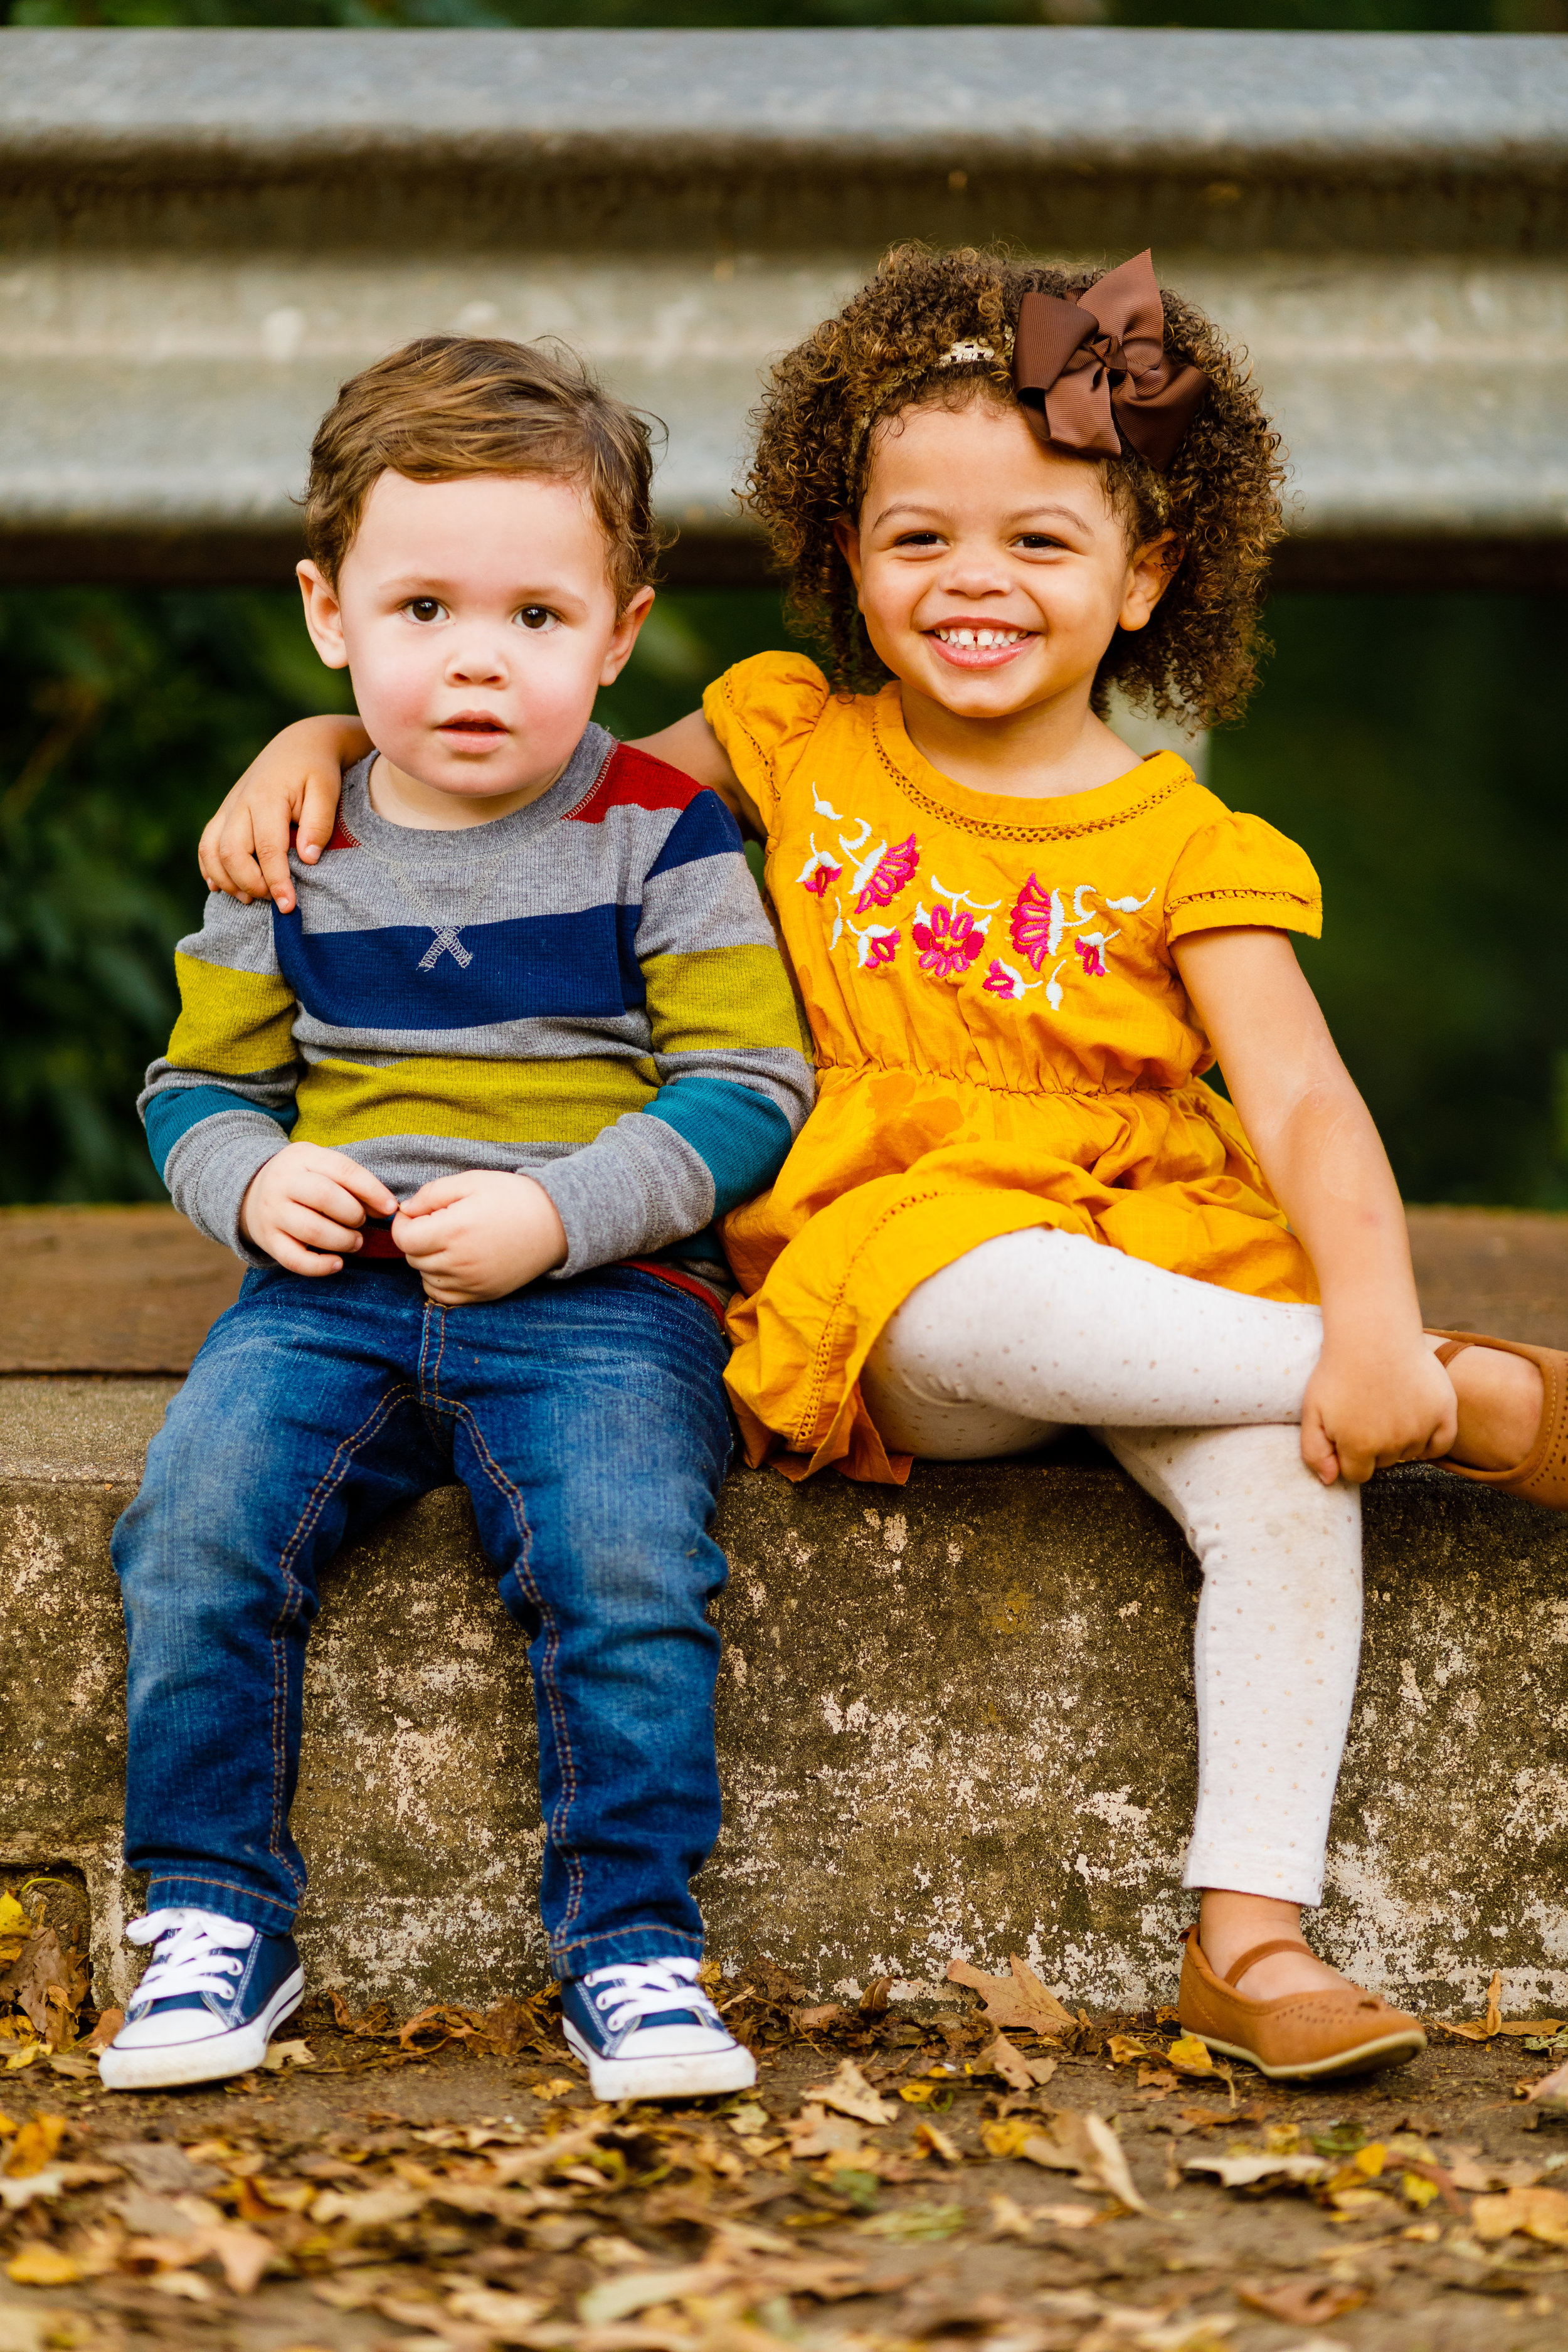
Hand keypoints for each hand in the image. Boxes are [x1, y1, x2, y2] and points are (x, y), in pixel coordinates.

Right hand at [198, 716, 369, 911]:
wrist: (298, 746)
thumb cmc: (317, 770)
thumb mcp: (327, 791)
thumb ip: (318, 823)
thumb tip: (308, 858)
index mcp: (267, 797)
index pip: (267, 848)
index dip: (276, 881)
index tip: (289, 906)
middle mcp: (241, 803)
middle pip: (231, 853)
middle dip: (250, 884)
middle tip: (275, 901)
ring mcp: (228, 808)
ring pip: (211, 851)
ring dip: (227, 880)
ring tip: (251, 899)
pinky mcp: (224, 814)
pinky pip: (206, 845)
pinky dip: (210, 869)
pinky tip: (224, 887)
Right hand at [239, 1143, 398, 1274]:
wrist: (251, 1192)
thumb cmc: (302, 1180)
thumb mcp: (322, 1166)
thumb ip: (353, 1182)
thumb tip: (387, 1208)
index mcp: (302, 1157)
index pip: (343, 1170)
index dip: (372, 1190)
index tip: (390, 1208)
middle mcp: (283, 1183)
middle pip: (325, 1198)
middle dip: (354, 1215)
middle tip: (361, 1223)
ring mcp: (272, 1213)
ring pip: (312, 1230)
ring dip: (343, 1241)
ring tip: (354, 1242)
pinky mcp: (267, 1240)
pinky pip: (294, 1259)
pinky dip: (320, 1266)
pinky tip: (337, 1263)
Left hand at [392, 1171, 567, 1306]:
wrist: (555, 1223)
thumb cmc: (512, 1197)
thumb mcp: (471, 1181)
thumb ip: (431, 1194)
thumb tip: (405, 1210)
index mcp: (454, 1230)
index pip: (404, 1238)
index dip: (403, 1224)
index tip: (417, 1214)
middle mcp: (460, 1261)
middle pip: (412, 1258)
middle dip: (417, 1239)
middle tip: (438, 1223)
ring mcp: (472, 1282)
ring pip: (425, 1277)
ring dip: (427, 1260)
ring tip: (449, 1242)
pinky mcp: (482, 1294)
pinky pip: (443, 1296)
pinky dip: (440, 1281)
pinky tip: (453, 1263)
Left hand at [1300, 1327, 1456, 1485]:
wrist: (1372, 1333)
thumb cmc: (1338, 1370)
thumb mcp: (1311, 1410)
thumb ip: (1315, 1451)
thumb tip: (1331, 1481)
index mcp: (1359, 1448)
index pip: (1357, 1474)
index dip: (1350, 1454)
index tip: (1349, 1431)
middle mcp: (1393, 1445)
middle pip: (1384, 1462)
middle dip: (1374, 1445)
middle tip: (1368, 1411)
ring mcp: (1421, 1429)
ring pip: (1410, 1452)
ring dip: (1401, 1438)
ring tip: (1388, 1404)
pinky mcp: (1444, 1413)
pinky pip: (1440, 1445)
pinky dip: (1430, 1439)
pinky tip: (1415, 1421)